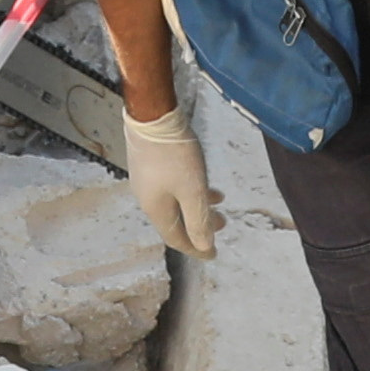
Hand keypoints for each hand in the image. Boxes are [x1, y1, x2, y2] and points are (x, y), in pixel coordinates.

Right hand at [121, 108, 221, 256]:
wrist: (151, 116)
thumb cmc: (175, 155)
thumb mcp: (193, 191)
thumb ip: (199, 221)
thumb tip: (204, 248)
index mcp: (157, 210)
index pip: (177, 239)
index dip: (197, 249)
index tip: (213, 254)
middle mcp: (148, 199)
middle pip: (176, 221)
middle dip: (200, 226)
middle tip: (223, 223)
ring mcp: (147, 180)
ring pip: (176, 202)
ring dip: (197, 205)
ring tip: (218, 200)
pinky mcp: (149, 164)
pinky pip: (172, 187)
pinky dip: (189, 190)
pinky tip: (201, 178)